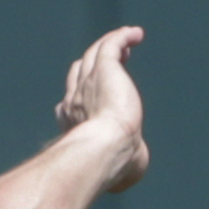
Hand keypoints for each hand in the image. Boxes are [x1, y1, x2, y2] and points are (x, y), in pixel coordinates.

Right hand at [55, 26, 149, 193]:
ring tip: (129, 39)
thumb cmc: (112, 166)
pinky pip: (110, 44)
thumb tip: (130, 173)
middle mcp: (76, 98)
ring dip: (110, 44)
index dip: (80, 92)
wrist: (106, 150)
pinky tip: (137, 34)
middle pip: (79, 70)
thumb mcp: (119, 169)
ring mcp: (88, 81)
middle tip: (115, 60)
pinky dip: (122, 36)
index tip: (93, 92)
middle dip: (92, 63)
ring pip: (94, 53)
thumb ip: (124, 167)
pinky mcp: (104, 68)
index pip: (71, 99)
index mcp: (74, 121)